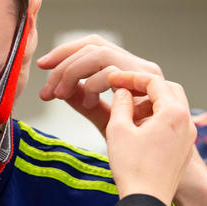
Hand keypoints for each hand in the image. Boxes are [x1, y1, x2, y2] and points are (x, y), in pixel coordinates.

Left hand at [37, 34, 162, 135]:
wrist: (164, 162)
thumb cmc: (140, 145)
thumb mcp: (106, 120)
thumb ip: (86, 102)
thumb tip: (63, 90)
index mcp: (125, 70)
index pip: (92, 46)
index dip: (65, 52)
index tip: (43, 67)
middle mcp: (136, 66)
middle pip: (94, 44)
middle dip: (63, 62)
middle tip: (48, 88)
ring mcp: (143, 71)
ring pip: (100, 53)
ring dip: (74, 72)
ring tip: (61, 94)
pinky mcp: (148, 81)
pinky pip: (112, 71)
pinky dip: (93, 84)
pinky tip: (88, 102)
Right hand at [104, 70, 195, 205]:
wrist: (147, 203)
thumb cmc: (133, 168)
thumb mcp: (118, 130)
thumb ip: (120, 103)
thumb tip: (123, 92)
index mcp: (174, 113)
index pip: (154, 81)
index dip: (131, 77)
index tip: (113, 80)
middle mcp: (187, 122)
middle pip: (169, 90)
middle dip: (146, 87)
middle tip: (124, 90)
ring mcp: (189, 137)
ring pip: (173, 107)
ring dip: (152, 103)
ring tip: (129, 111)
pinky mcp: (184, 150)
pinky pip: (174, 124)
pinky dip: (158, 118)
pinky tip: (139, 129)